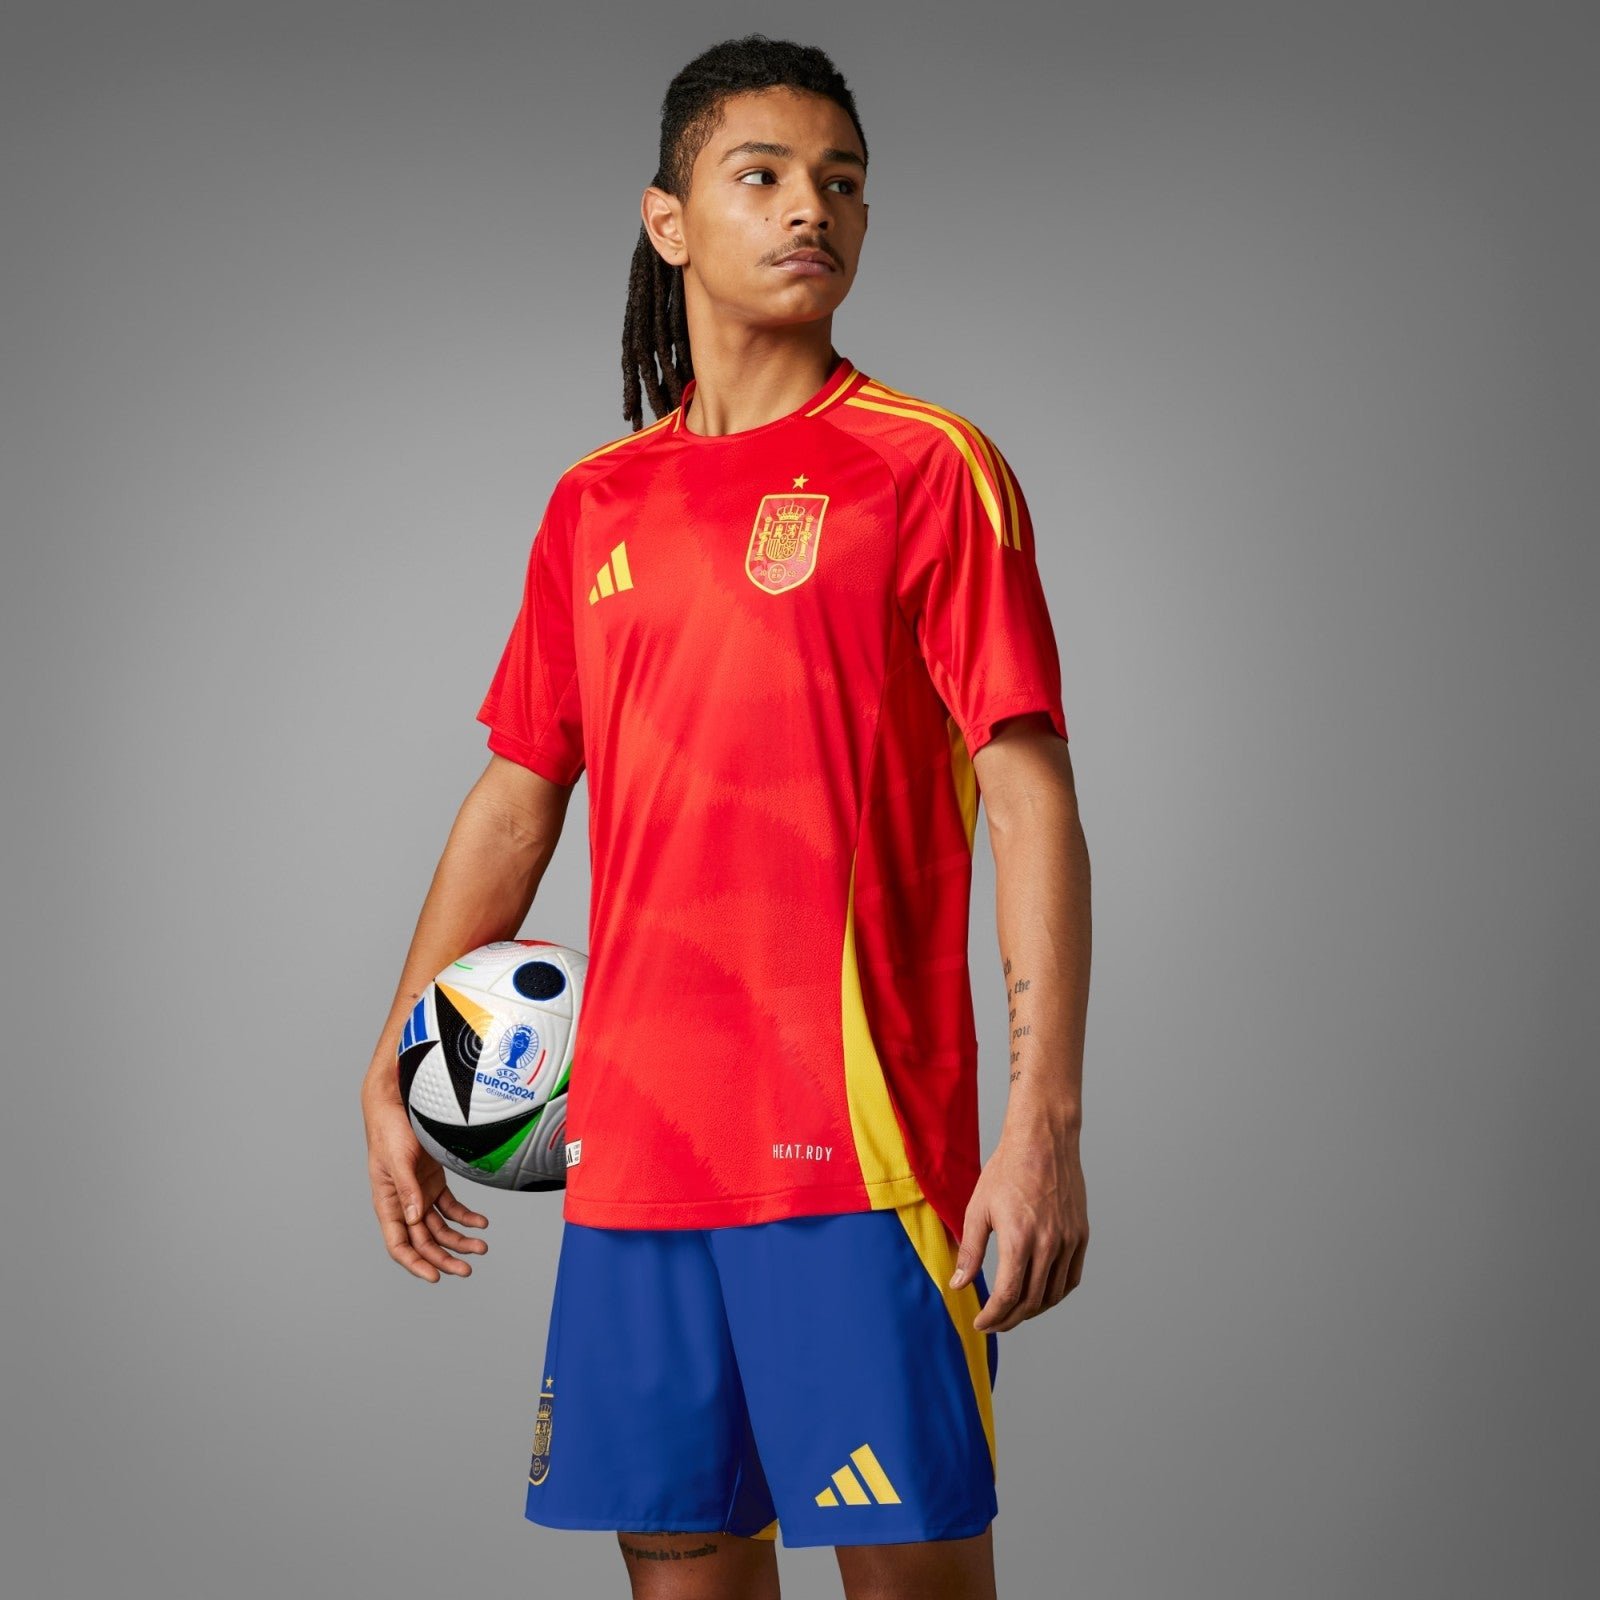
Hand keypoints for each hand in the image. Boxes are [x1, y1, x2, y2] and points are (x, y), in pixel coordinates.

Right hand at [361, 1089, 489, 1281]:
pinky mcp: (433, 1182)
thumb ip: (406, 1190)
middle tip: (467, 1270)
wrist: (398, 1102)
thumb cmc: (389, 1130)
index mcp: (388, 1203)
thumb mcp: (397, 1160)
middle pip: (424, 1242)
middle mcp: (404, 1204)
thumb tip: (413, 1220)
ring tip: (481, 1248)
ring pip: (439, 1228)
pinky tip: (481, 1222)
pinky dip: (465, 1217)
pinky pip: (450, 1207)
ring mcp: (419, 1194)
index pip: (399, 1245)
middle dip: (444, 1258)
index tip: (435, 1277)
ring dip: (459, 1240)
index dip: (416, 1264)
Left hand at [950, 1114, 1086, 1331]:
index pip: (1008, 1295)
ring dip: (1032, 1310)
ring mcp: (1068, 1240)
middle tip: (994, 1323)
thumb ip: (970, 1252)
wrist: (1043, 1141)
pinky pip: (1071, 1277)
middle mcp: (1048, 1244)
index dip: (993, 1316)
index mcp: (1019, 1238)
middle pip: (1031, 1301)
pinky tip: (1040, 1295)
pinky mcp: (1080, 1235)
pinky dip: (1056, 1294)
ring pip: (1053, 1294)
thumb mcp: (978, 1209)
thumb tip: (958, 1285)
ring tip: (1014, 1313)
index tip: (981, 1323)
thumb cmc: (1006, 1171)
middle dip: (1010, 1319)